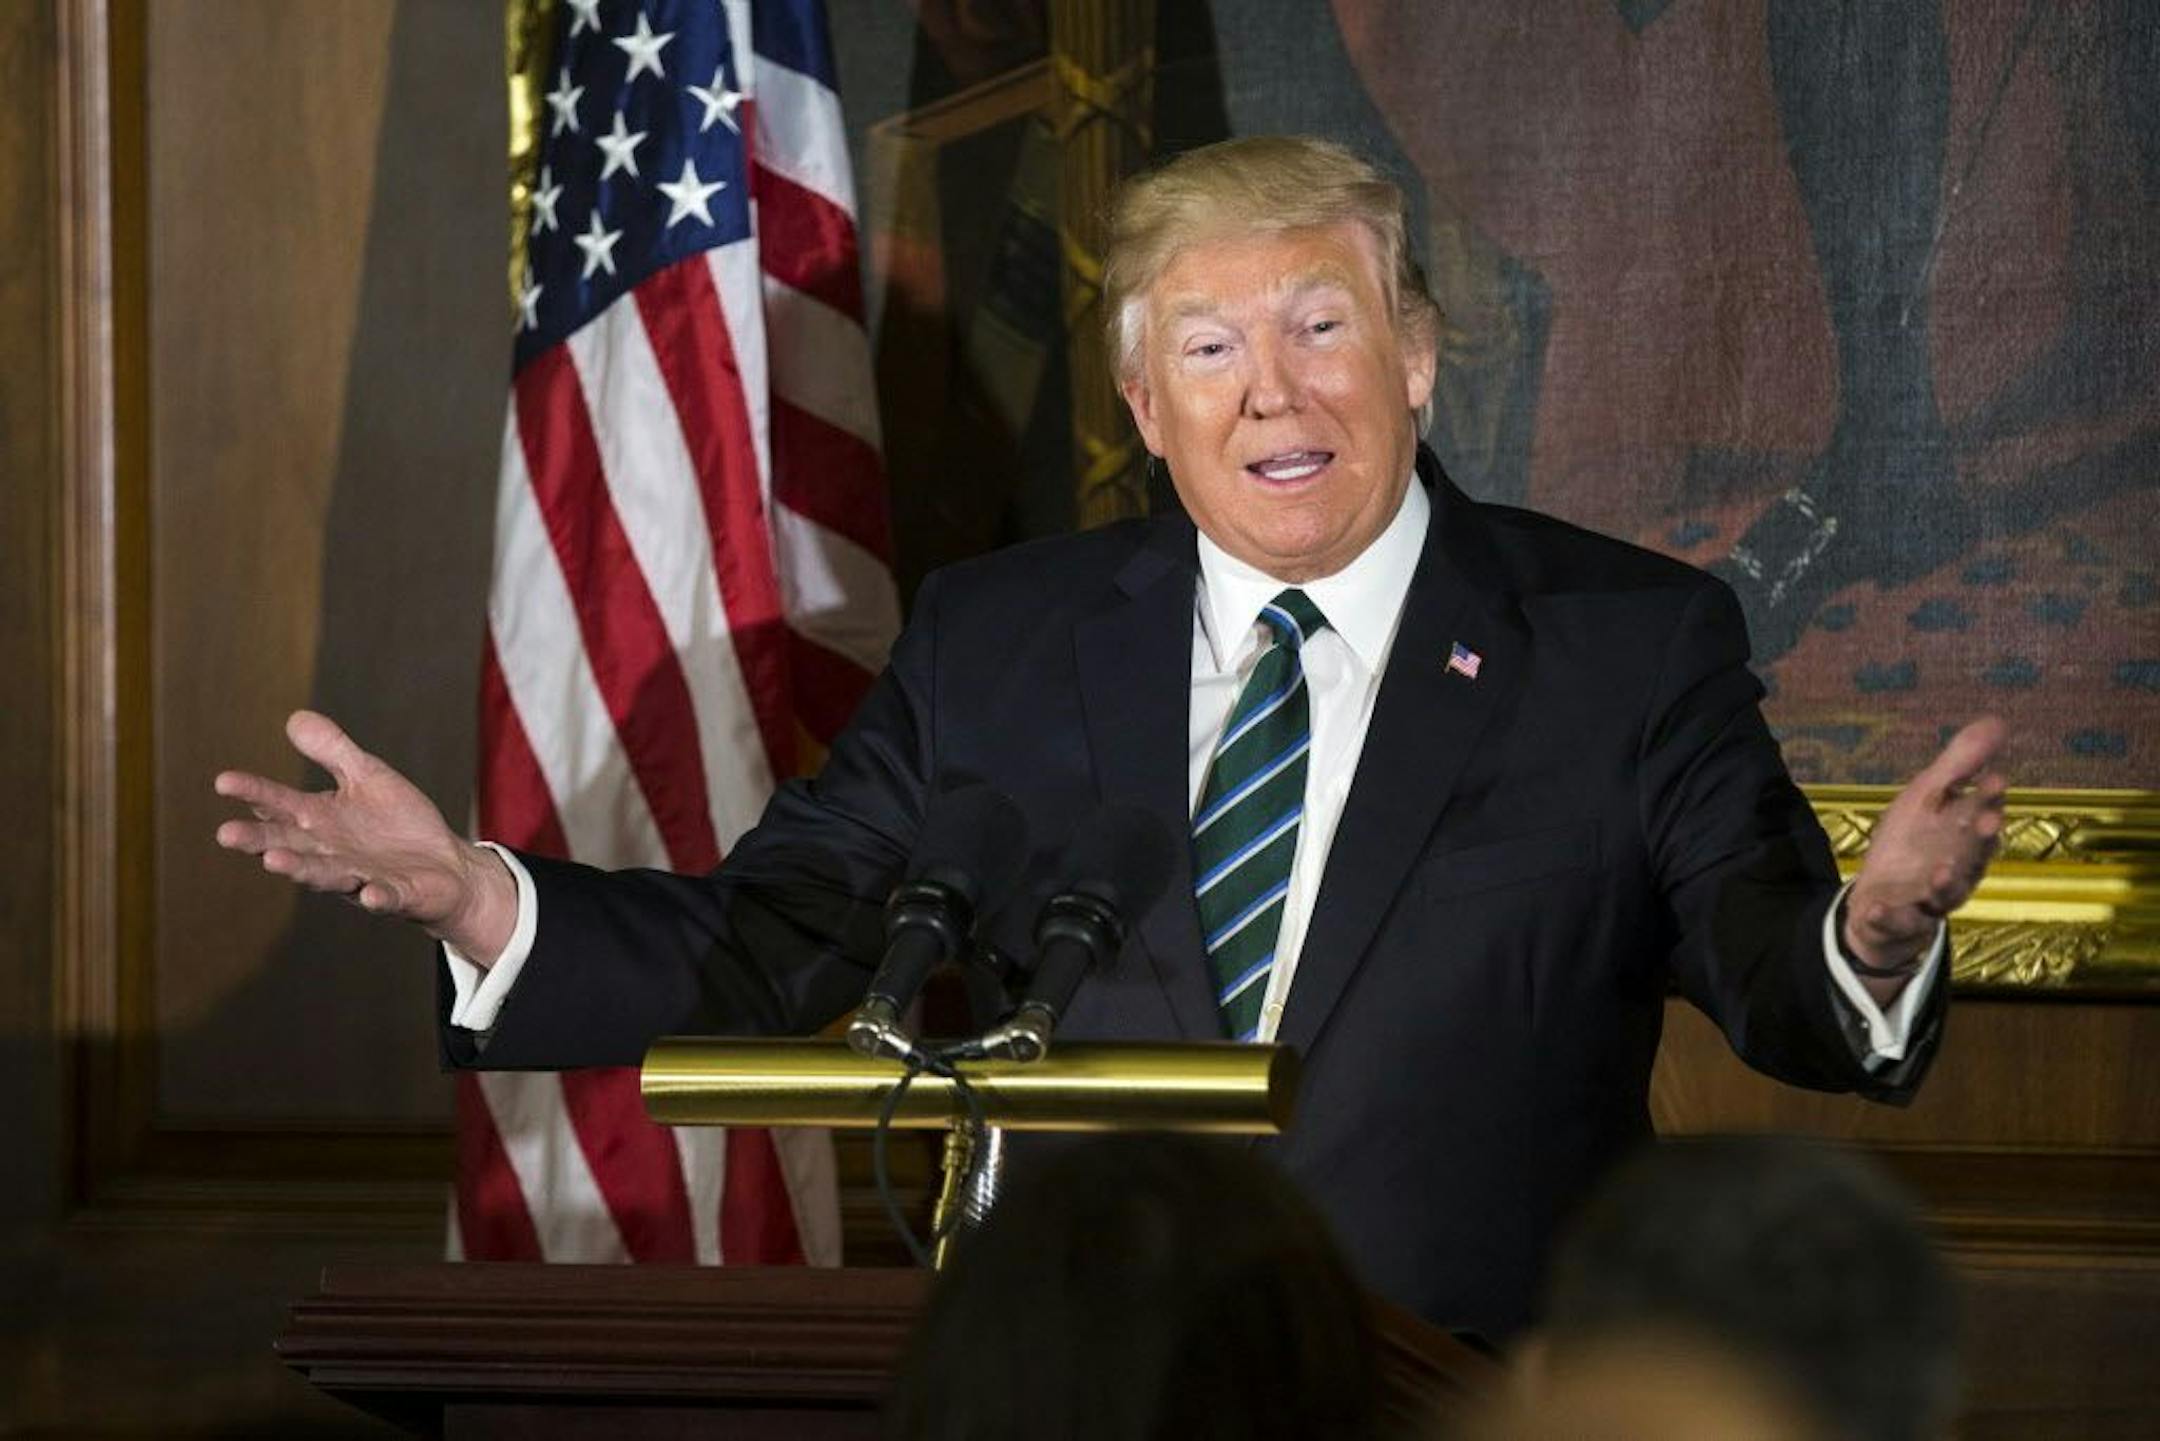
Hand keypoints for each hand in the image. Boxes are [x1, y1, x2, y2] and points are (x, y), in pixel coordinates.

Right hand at [213, 710, 518, 964]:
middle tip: (225, 834)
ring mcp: (360, 877)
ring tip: (273, 861)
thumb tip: (294, 717)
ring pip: (325, 875)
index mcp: (319, 821)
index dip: (253, 793)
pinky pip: (384, 897)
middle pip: (288, 846)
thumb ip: (333, 752)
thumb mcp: (366, 777)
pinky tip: (370, 894)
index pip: (279, 805)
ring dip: (300, 869)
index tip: (223, 780)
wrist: (447, 866)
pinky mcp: (396, 895)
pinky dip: (377, 896)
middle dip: (259, 842)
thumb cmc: (399, 823)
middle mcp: (330, 853)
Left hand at [1844, 715, 2008, 974]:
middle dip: (1981, 841)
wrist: (1882, 898)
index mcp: (1965, 837)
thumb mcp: (1927, 797)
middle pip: (1973, 857)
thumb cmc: (1913, 842)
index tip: (1995, 778)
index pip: (1983, 814)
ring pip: (1946, 895)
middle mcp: (1957, 870)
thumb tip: (1997, 721)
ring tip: (1941, 871)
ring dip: (1945, 883)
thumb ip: (1959, 765)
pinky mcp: (1901, 922)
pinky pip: (1895, 922)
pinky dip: (1886, 917)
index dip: (1990, 798)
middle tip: (1988, 822)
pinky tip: (1874, 908)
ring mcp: (1929, 899)